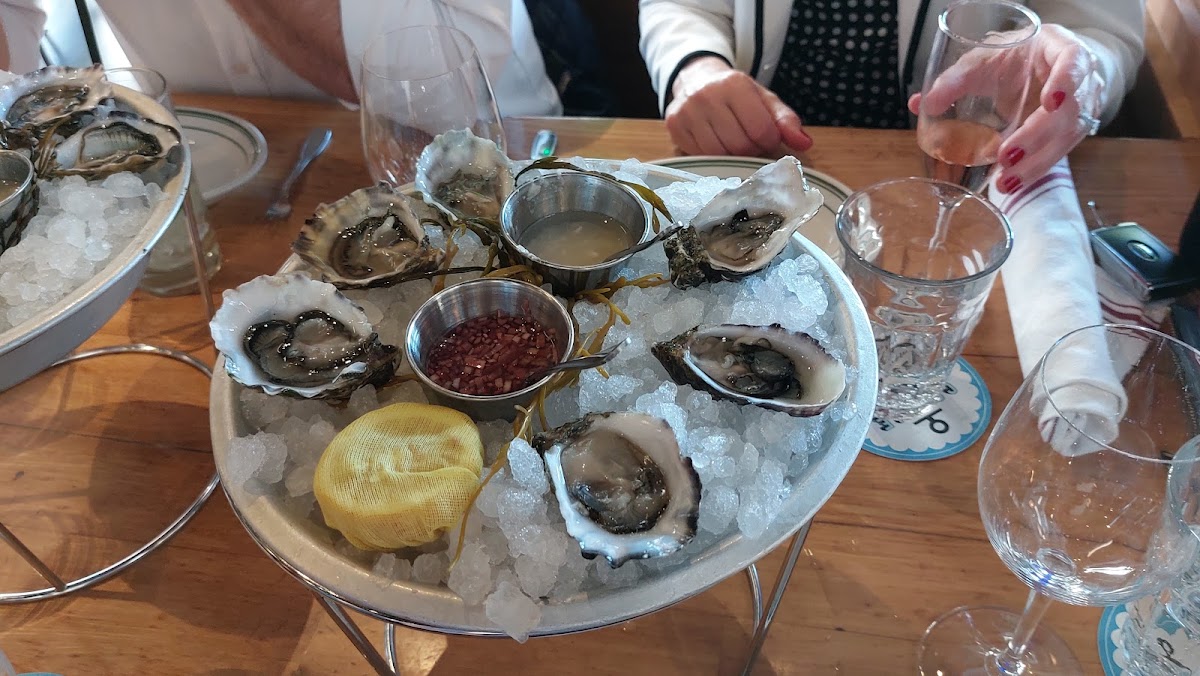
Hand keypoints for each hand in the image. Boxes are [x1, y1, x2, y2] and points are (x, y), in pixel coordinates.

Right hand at [666, 56, 812, 155]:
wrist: (697, 79)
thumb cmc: (736, 94)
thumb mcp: (764, 100)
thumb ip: (786, 120)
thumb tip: (805, 144)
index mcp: (734, 84)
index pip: (761, 130)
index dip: (768, 141)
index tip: (766, 138)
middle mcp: (707, 95)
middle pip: (739, 145)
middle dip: (750, 151)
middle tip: (750, 143)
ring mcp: (687, 112)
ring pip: (718, 154)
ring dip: (731, 157)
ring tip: (734, 144)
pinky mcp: (675, 127)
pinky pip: (700, 156)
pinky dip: (712, 157)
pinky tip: (716, 144)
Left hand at [908, 24, 1103, 194]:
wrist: (1042, 66)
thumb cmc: (1015, 58)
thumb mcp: (985, 60)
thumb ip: (955, 80)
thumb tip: (919, 103)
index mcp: (1060, 49)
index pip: (1075, 61)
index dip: (1067, 80)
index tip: (1049, 101)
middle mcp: (1081, 79)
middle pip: (1069, 111)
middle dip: (1037, 137)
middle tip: (1006, 157)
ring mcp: (1082, 107)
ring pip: (1067, 138)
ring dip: (1036, 163)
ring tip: (1005, 182)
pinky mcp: (1073, 131)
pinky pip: (1059, 152)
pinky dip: (1035, 169)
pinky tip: (1012, 183)